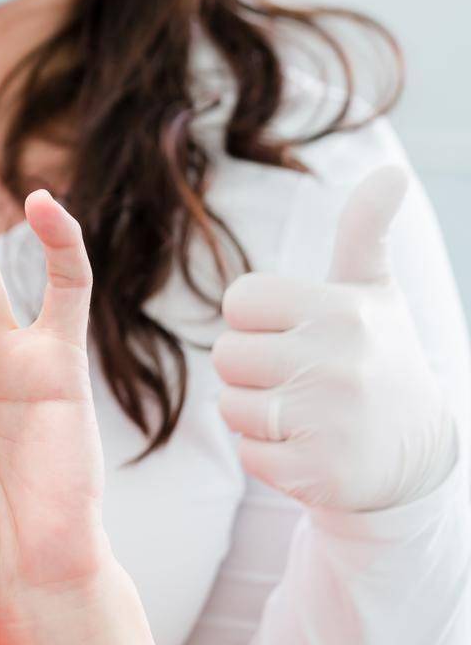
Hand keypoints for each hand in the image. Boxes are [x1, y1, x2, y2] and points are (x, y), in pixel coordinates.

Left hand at [213, 164, 457, 511]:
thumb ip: (365, 231)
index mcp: (342, 310)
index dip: (257, 322)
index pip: (238, 301)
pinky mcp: (318, 473)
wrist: (417, 459)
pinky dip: (269, 458)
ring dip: (257, 416)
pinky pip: (248, 455)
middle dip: (253, 370)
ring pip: (231, 405)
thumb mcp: (373, 293)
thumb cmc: (377, 360)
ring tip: (307, 415)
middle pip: (226, 355)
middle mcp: (338, 361)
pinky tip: (311, 451)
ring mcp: (329, 420)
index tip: (297, 335)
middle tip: (302, 381)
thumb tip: (391, 171)